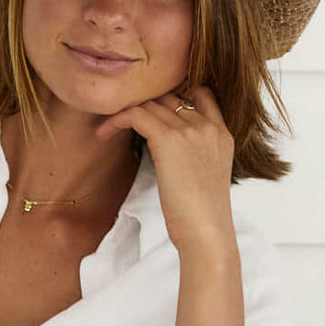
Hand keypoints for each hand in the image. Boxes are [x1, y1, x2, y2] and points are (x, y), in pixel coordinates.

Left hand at [94, 82, 235, 255]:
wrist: (207, 233)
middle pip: (168, 96)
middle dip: (142, 104)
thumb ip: (195, 154)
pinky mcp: (168, 140)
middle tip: (121, 120)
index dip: (174, 94)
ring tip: (106, 129)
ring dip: (124, 113)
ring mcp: (190, 130)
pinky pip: (136, 114)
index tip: (151, 110)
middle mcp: (208, 126)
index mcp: (222, 133)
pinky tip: (103, 135)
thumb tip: (170, 151)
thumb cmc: (202, 215)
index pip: (201, 93)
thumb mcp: (206, 176)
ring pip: (149, 103)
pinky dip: (115, 121)